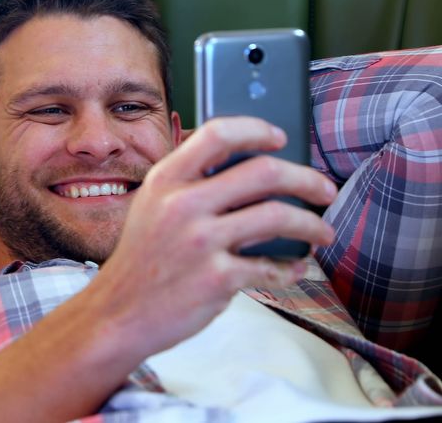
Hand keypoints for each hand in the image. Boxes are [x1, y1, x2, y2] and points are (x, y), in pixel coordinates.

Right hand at [89, 116, 337, 357]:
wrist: (118, 312)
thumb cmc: (143, 258)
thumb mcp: (152, 206)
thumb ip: (190, 183)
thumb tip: (251, 166)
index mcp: (165, 181)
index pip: (218, 134)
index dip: (256, 130)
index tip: (280, 138)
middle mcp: (181, 205)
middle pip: (264, 172)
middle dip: (307, 179)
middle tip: (324, 190)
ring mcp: (199, 242)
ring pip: (278, 217)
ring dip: (312, 225)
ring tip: (322, 232)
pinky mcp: (215, 279)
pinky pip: (271, 267)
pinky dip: (291, 268)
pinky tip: (294, 268)